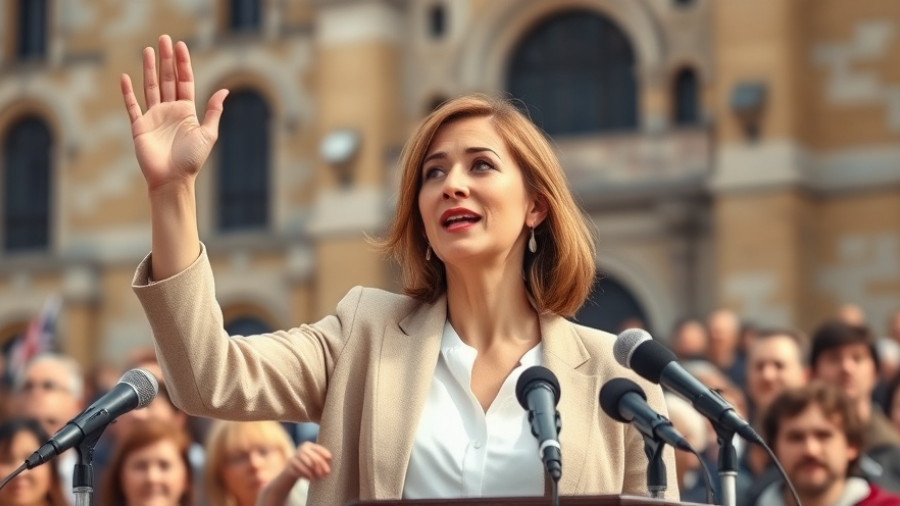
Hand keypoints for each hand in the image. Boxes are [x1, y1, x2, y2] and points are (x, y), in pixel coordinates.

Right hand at [120, 34, 228, 192]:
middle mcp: (170, 111)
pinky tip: (125, 77)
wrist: (173, 180)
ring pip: (151, 87)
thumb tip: (225, 91)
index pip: (184, 81)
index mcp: (186, 111)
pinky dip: (128, 92)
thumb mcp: (207, 134)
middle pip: (167, 79)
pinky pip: (132, 105)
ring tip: (148, 49)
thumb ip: (213, 111)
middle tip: (164, 38)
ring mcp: (153, 117)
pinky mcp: (139, 126)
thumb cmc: (192, 160)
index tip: (180, 46)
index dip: (182, 64)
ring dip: (149, 69)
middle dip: (166, 59)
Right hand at [283, 442, 331, 480]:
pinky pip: (300, 470)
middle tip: (327, 472)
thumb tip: (328, 462)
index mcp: (308, 445)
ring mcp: (295, 456)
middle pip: (313, 456)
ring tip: (320, 477)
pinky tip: (311, 479)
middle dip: (321, 465)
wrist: (292, 469)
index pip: (317, 448)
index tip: (330, 458)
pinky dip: (307, 475)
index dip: (324, 453)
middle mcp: (301, 449)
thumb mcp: (314, 459)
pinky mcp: (290, 465)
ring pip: (307, 464)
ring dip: (315, 471)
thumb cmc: (308, 463)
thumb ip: (321, 459)